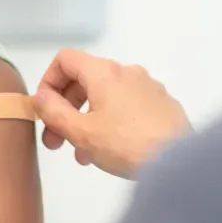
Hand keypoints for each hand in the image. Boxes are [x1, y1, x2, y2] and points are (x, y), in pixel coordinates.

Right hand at [34, 49, 190, 178]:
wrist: (181, 163)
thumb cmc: (125, 144)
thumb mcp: (80, 132)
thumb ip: (54, 111)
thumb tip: (40, 96)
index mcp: (104, 72)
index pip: (65, 59)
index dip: (47, 81)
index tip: (44, 110)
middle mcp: (127, 72)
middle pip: (85, 80)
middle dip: (65, 109)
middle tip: (57, 142)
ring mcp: (149, 88)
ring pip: (106, 97)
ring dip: (86, 120)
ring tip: (84, 155)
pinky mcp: (164, 106)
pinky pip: (127, 107)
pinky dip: (111, 123)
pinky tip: (112, 152)